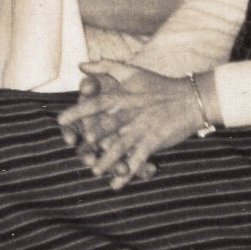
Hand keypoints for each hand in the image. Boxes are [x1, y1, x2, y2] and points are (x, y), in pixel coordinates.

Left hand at [57, 60, 206, 189]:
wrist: (190, 99)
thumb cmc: (158, 85)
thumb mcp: (131, 71)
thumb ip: (105, 66)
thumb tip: (81, 65)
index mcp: (121, 97)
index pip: (94, 104)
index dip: (76, 113)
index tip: (60, 121)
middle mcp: (128, 114)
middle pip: (104, 128)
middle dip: (90, 140)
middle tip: (77, 150)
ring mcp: (140, 129)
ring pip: (118, 147)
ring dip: (105, 161)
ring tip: (93, 172)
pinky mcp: (153, 142)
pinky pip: (137, 160)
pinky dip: (127, 173)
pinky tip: (116, 185)